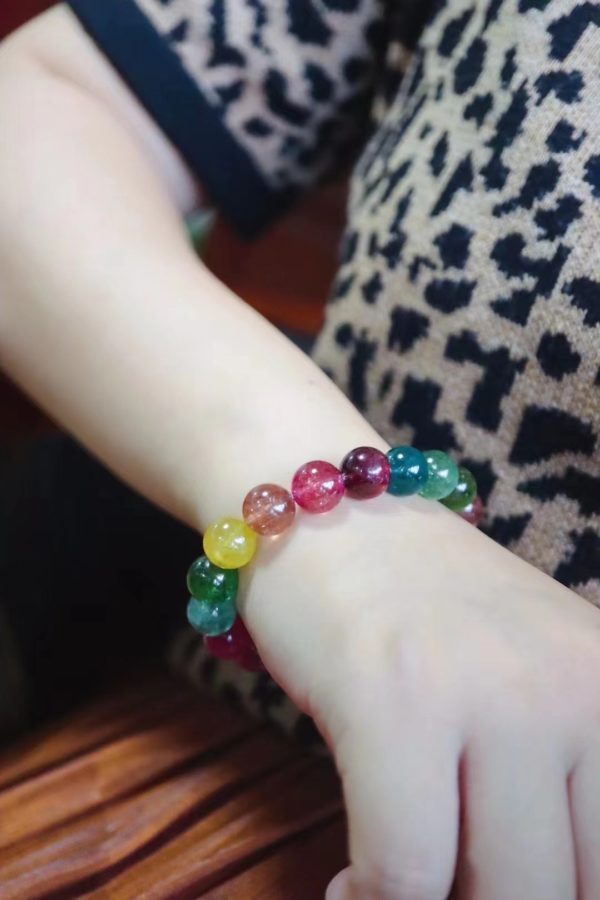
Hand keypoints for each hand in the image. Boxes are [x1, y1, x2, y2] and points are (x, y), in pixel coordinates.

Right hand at [241, 493, 599, 898]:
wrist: (332, 511)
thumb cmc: (420, 606)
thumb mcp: (526, 673)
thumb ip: (559, 778)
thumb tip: (549, 884)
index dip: (563, 893)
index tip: (497, 884)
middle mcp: (571, 688)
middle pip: (566, 889)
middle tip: (447, 884)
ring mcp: (485, 692)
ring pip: (497, 896)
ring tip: (399, 884)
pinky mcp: (394, 701)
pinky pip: (403, 870)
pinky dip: (367, 899)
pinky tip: (348, 887)